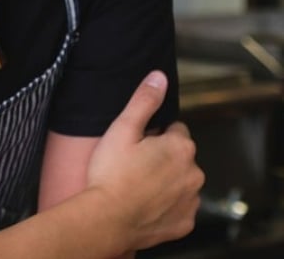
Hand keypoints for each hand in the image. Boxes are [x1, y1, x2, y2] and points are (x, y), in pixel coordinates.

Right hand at [86, 71, 203, 249]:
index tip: (136, 145)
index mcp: (181, 147)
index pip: (175, 131)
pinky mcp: (185, 222)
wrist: (107, 219)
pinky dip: (165, 206)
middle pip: (179, 157)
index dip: (154, 136)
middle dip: (161, 158)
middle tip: (132, 165)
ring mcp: (191, 200)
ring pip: (180, 182)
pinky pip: (178, 208)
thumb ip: (144, 101)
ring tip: (136, 185)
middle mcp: (194, 173)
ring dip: (165, 182)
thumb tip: (159, 77)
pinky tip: (144, 204)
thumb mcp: (122, 129)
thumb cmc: (111, 174)